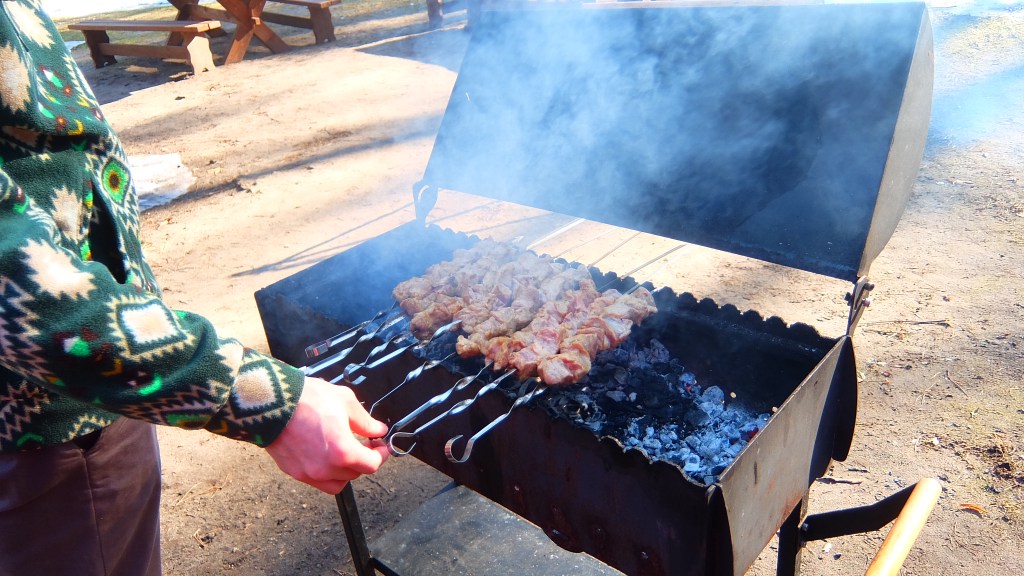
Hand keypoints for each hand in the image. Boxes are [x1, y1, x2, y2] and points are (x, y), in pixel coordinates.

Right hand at [265, 377, 389, 493]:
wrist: (270, 401)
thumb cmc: (305, 399)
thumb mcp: (345, 401)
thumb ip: (365, 421)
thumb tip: (378, 430)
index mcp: (343, 452)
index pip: (372, 465)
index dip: (381, 455)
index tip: (381, 447)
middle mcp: (326, 468)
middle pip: (356, 474)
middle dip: (363, 459)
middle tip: (364, 444)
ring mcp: (308, 473)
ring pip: (337, 482)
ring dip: (345, 470)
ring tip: (344, 451)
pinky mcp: (294, 472)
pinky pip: (317, 481)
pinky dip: (326, 472)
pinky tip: (325, 454)